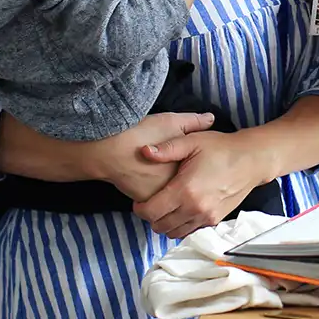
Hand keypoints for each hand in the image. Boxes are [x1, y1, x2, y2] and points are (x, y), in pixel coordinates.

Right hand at [89, 110, 216, 201]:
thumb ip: (193, 121)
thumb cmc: (140, 133)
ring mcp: (159, 195)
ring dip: (168, 184)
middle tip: (170, 161)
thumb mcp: (171, 121)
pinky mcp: (144, 200)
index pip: (198, 168)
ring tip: (158, 167)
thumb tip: (211, 118)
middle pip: (185, 182)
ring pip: (170, 191)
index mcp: (185, 166)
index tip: (188, 152)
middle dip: (183, 174)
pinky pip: (156, 197)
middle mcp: (174, 185)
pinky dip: (155, 189)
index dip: (193, 158)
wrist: (107, 151)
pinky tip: (147, 174)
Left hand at [133, 131, 267, 239]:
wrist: (251, 160)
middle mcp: (195, 208)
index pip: (151, 212)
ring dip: (166, 223)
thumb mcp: (193, 141)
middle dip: (151, 217)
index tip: (139, 201)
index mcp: (185, 189)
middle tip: (151, 203)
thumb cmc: (222, 148)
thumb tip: (145, 151)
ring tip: (166, 207)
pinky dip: (182, 225)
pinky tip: (182, 209)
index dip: (140, 209)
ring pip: (174, 232)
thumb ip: (167, 148)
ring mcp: (206, 216)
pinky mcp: (214, 220)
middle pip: (160, 226)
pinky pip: (190, 231)